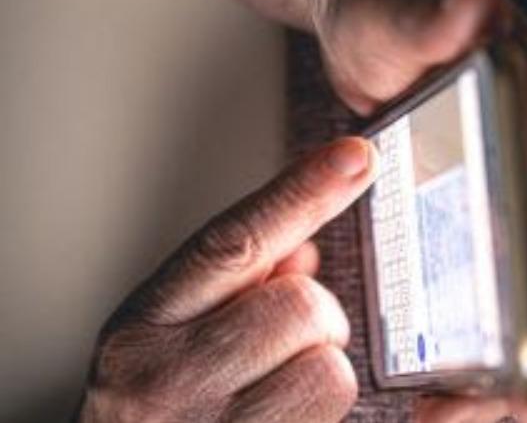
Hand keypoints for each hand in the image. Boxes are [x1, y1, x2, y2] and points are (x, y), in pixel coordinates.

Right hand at [75, 138, 377, 422]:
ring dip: (323, 370)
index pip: (234, 242)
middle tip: (291, 343)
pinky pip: (333, 412)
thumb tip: (305, 252)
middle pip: (301, 305)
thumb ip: (236, 288)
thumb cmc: (150, 412)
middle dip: (317, 319)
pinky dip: (325, 410)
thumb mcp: (170, 339)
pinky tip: (285, 415)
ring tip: (283, 388)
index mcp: (146, 324)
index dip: (301, 192)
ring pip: (328, 368)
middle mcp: (166, 375)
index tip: (354, 156)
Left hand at [304, 0, 526, 420]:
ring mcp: (522, 206)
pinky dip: (483, 345)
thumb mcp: (407, 14)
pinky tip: (448, 382)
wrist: (381, 16)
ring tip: (453, 418)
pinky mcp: (485, 223)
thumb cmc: (395, 14)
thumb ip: (440, 18)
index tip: (505, 370)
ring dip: (508, 369)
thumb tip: (473, 8)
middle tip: (468, 418)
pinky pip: (501, 296)